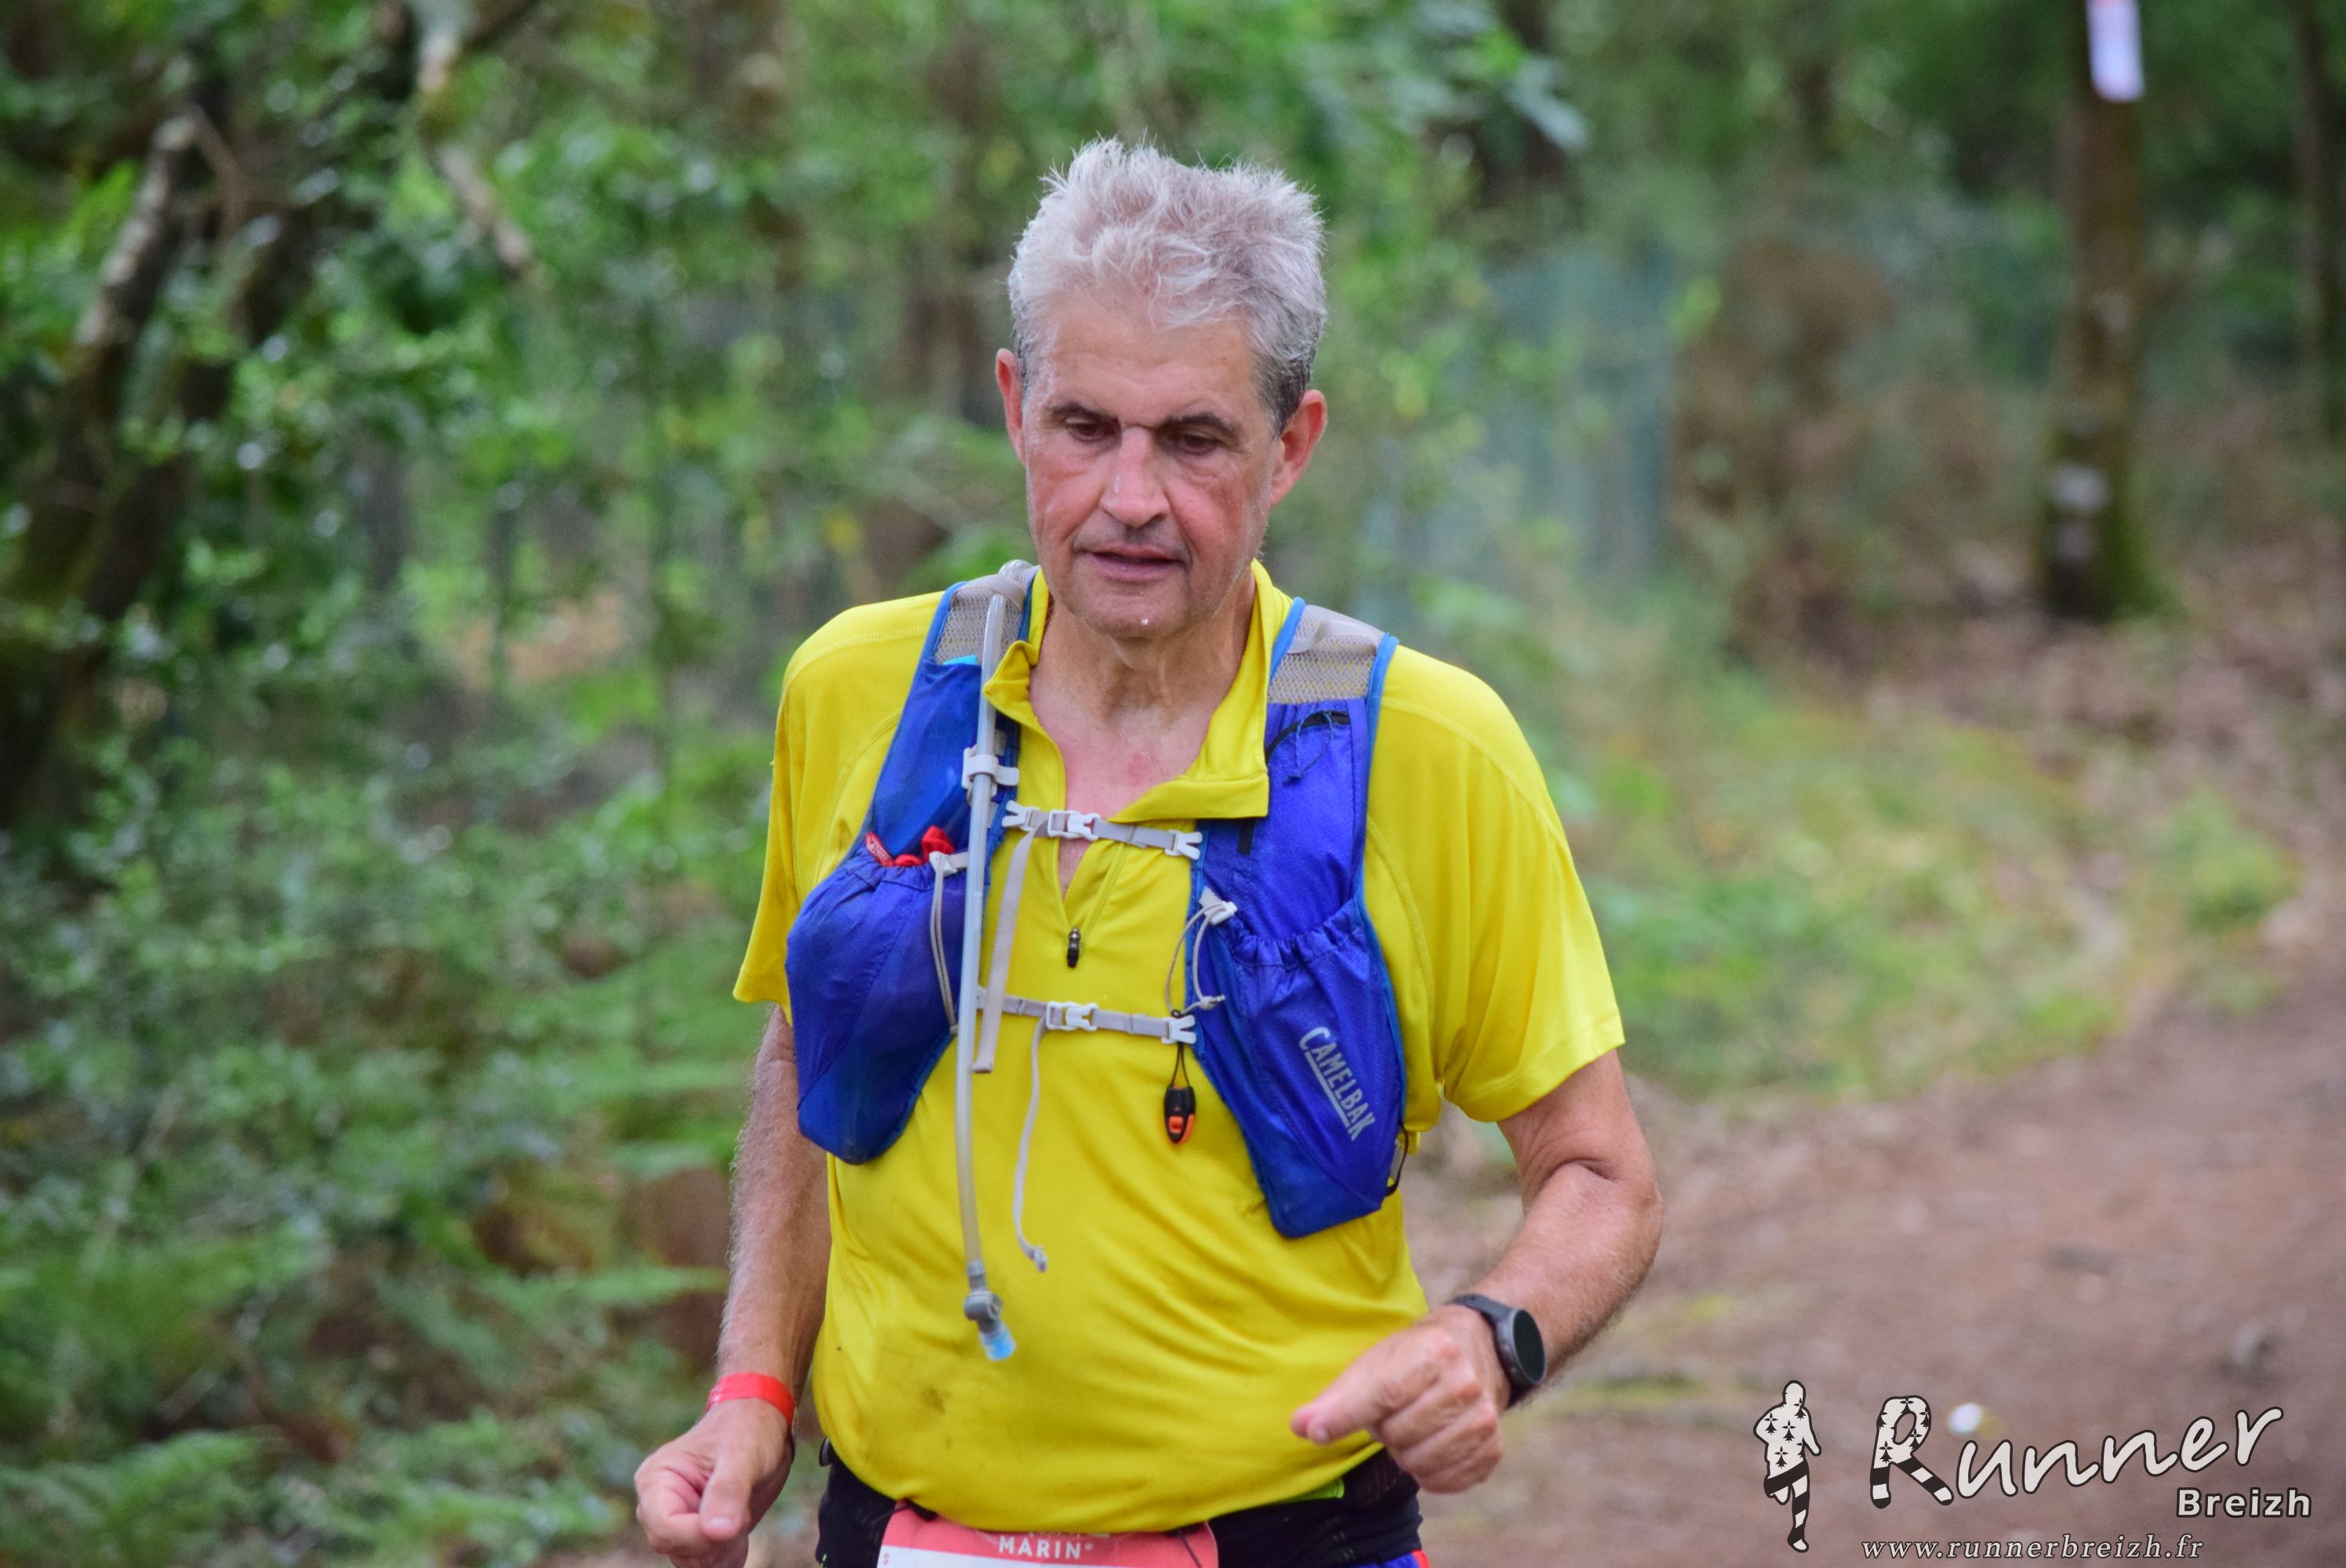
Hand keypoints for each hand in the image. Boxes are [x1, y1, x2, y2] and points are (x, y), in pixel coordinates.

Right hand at [634, 1398, 795, 1567]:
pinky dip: (727, 1554)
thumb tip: (717, 1531)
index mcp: (656, 1480)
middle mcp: (658, 1504)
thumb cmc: (747, 1431)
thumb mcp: (743, 1454)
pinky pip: (705, 1563)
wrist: (760, 1426)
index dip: (699, 1534)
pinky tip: (740, 1526)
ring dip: (722, 1550)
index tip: (735, 1519)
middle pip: (676, 1548)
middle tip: (741, 1510)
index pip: (664, 1529)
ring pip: (690, 1561)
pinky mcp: (695, 1533)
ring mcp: (676, 1521)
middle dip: (714, 1541)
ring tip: (741, 1513)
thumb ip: (728, 1491)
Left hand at [1289, 1305, 1510, 1493]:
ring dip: (1404, 1453)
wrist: (1480, 1350)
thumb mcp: (1375, 1361)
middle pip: (1399, 1433)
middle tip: (1392, 1412)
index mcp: (1433, 1350)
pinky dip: (1427, 1474)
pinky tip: (1428, 1448)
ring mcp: (1483, 1418)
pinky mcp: (1493, 1448)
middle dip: (1383, 1429)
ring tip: (1411, 1427)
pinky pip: (1445, 1482)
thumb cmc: (1415, 1357)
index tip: (1313, 1431)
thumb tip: (1301, 1427)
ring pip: (1420, 1463)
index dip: (1345, 1415)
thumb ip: (1337, 1396)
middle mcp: (1464, 1383)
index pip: (1384, 1392)